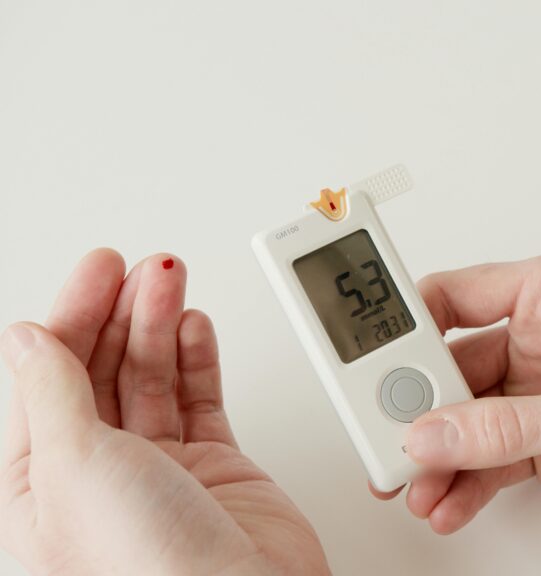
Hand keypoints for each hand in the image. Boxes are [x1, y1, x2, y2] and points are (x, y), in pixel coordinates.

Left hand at [0, 249, 329, 574]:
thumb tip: (28, 339)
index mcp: (40, 486)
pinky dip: (199, 359)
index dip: (73, 317)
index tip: (99, 271)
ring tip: (173, 281)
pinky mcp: (215, 467)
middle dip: (123, 313)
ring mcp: (160, 470)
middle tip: (143, 267)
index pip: (50, 379)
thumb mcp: (76, 464)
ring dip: (163, 326)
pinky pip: (201, 399)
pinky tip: (195, 327)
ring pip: (155, 378)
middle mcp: (98, 476)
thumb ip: (55, 393)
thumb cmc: (151, 566)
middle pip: (105, 371)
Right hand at [374, 253, 540, 537]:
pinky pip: (489, 457)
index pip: (454, 296)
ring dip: (436, 454)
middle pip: (447, 366)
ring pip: (464, 419)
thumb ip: (508, 425)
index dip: (402, 322)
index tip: (359, 347)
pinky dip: (465, 482)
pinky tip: (448, 501)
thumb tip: (436, 431)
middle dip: (413, 406)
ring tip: (412, 484)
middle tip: (379, 434)